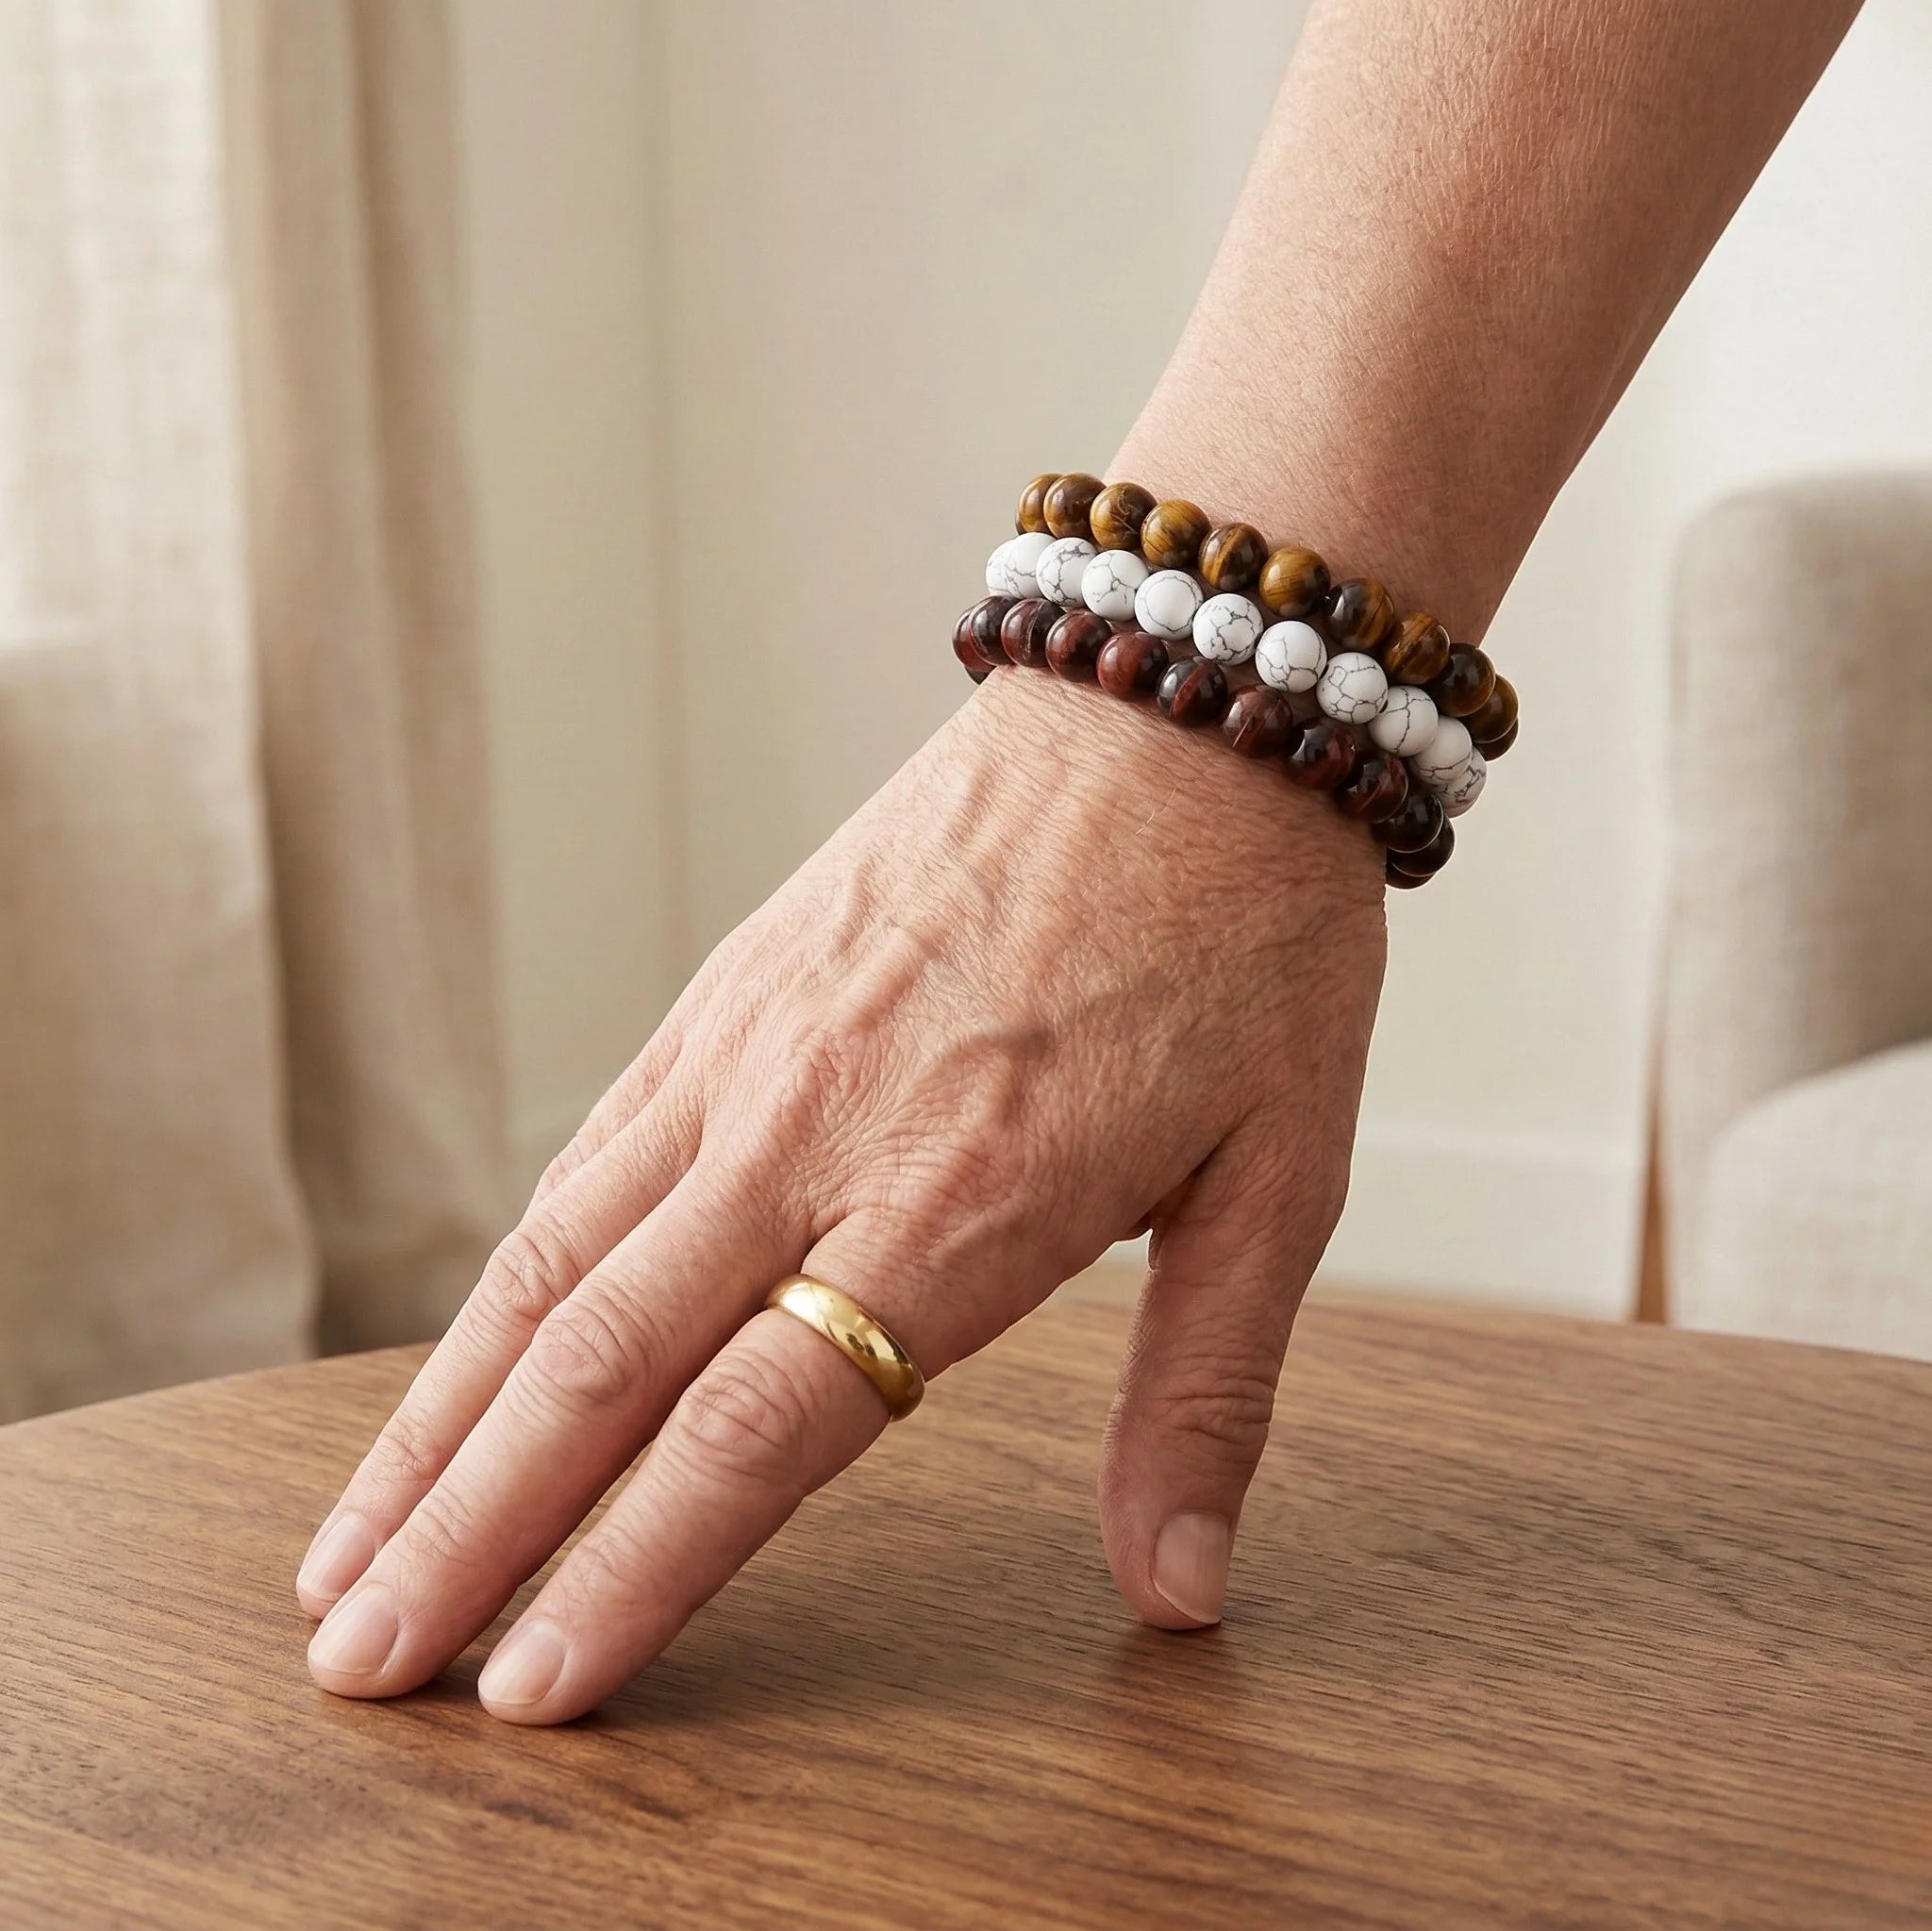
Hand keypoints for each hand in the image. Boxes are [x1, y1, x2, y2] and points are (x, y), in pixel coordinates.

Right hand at [296, 667, 1384, 1721]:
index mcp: (963, 1197)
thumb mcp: (1278, 1177)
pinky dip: (497, 1281)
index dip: (631, 1571)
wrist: (1179, 709)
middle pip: (600, 1363)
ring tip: (349, 1547)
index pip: (753, 1429)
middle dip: (467, 1531)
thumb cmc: (1242, 939)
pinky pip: (581, 1158)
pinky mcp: (725, 994)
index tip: (528, 1692)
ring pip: (546, 1262)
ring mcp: (748, 1052)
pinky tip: (457, 1363)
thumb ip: (1207, 1391)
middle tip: (362, 1664)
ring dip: (437, 1419)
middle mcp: (817, 1129)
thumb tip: (1179, 1588)